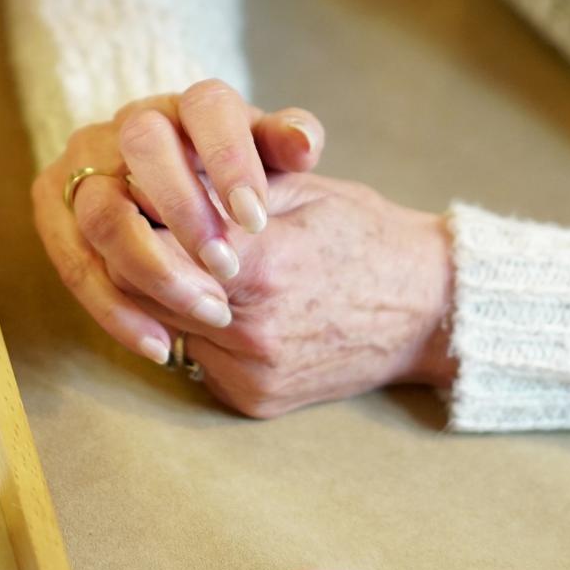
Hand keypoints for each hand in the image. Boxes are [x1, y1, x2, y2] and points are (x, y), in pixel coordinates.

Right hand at [33, 80, 326, 363]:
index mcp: (190, 104)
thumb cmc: (235, 183)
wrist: (181, 210)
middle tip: (228, 268)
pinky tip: (160, 343)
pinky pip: (74, 260)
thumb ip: (288, 142)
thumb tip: (302, 144)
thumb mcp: (269, 159)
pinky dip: (116, 308)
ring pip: (102, 211)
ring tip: (206, 313)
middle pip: (144, 147)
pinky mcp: (54, 204)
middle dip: (185, 211)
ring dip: (152, 269)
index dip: (229, 158)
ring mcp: (85, 161)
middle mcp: (131, 122)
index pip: (206, 106)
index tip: (256, 218)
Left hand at [152, 171, 457, 417]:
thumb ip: (226, 184)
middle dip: (143, 249)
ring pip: (165, 326)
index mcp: (268, 264)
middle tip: (148, 217)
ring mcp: (253, 373)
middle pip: (149, 289)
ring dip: (164, 289)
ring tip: (186, 253)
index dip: (146, 212)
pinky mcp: (252, 399)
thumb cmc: (364, 232)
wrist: (425, 309)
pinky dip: (195, 325)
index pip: (159, 243)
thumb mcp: (302, 186)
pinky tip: (222, 296)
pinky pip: (197, 356)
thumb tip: (154, 170)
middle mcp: (254, 330)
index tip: (144, 188)